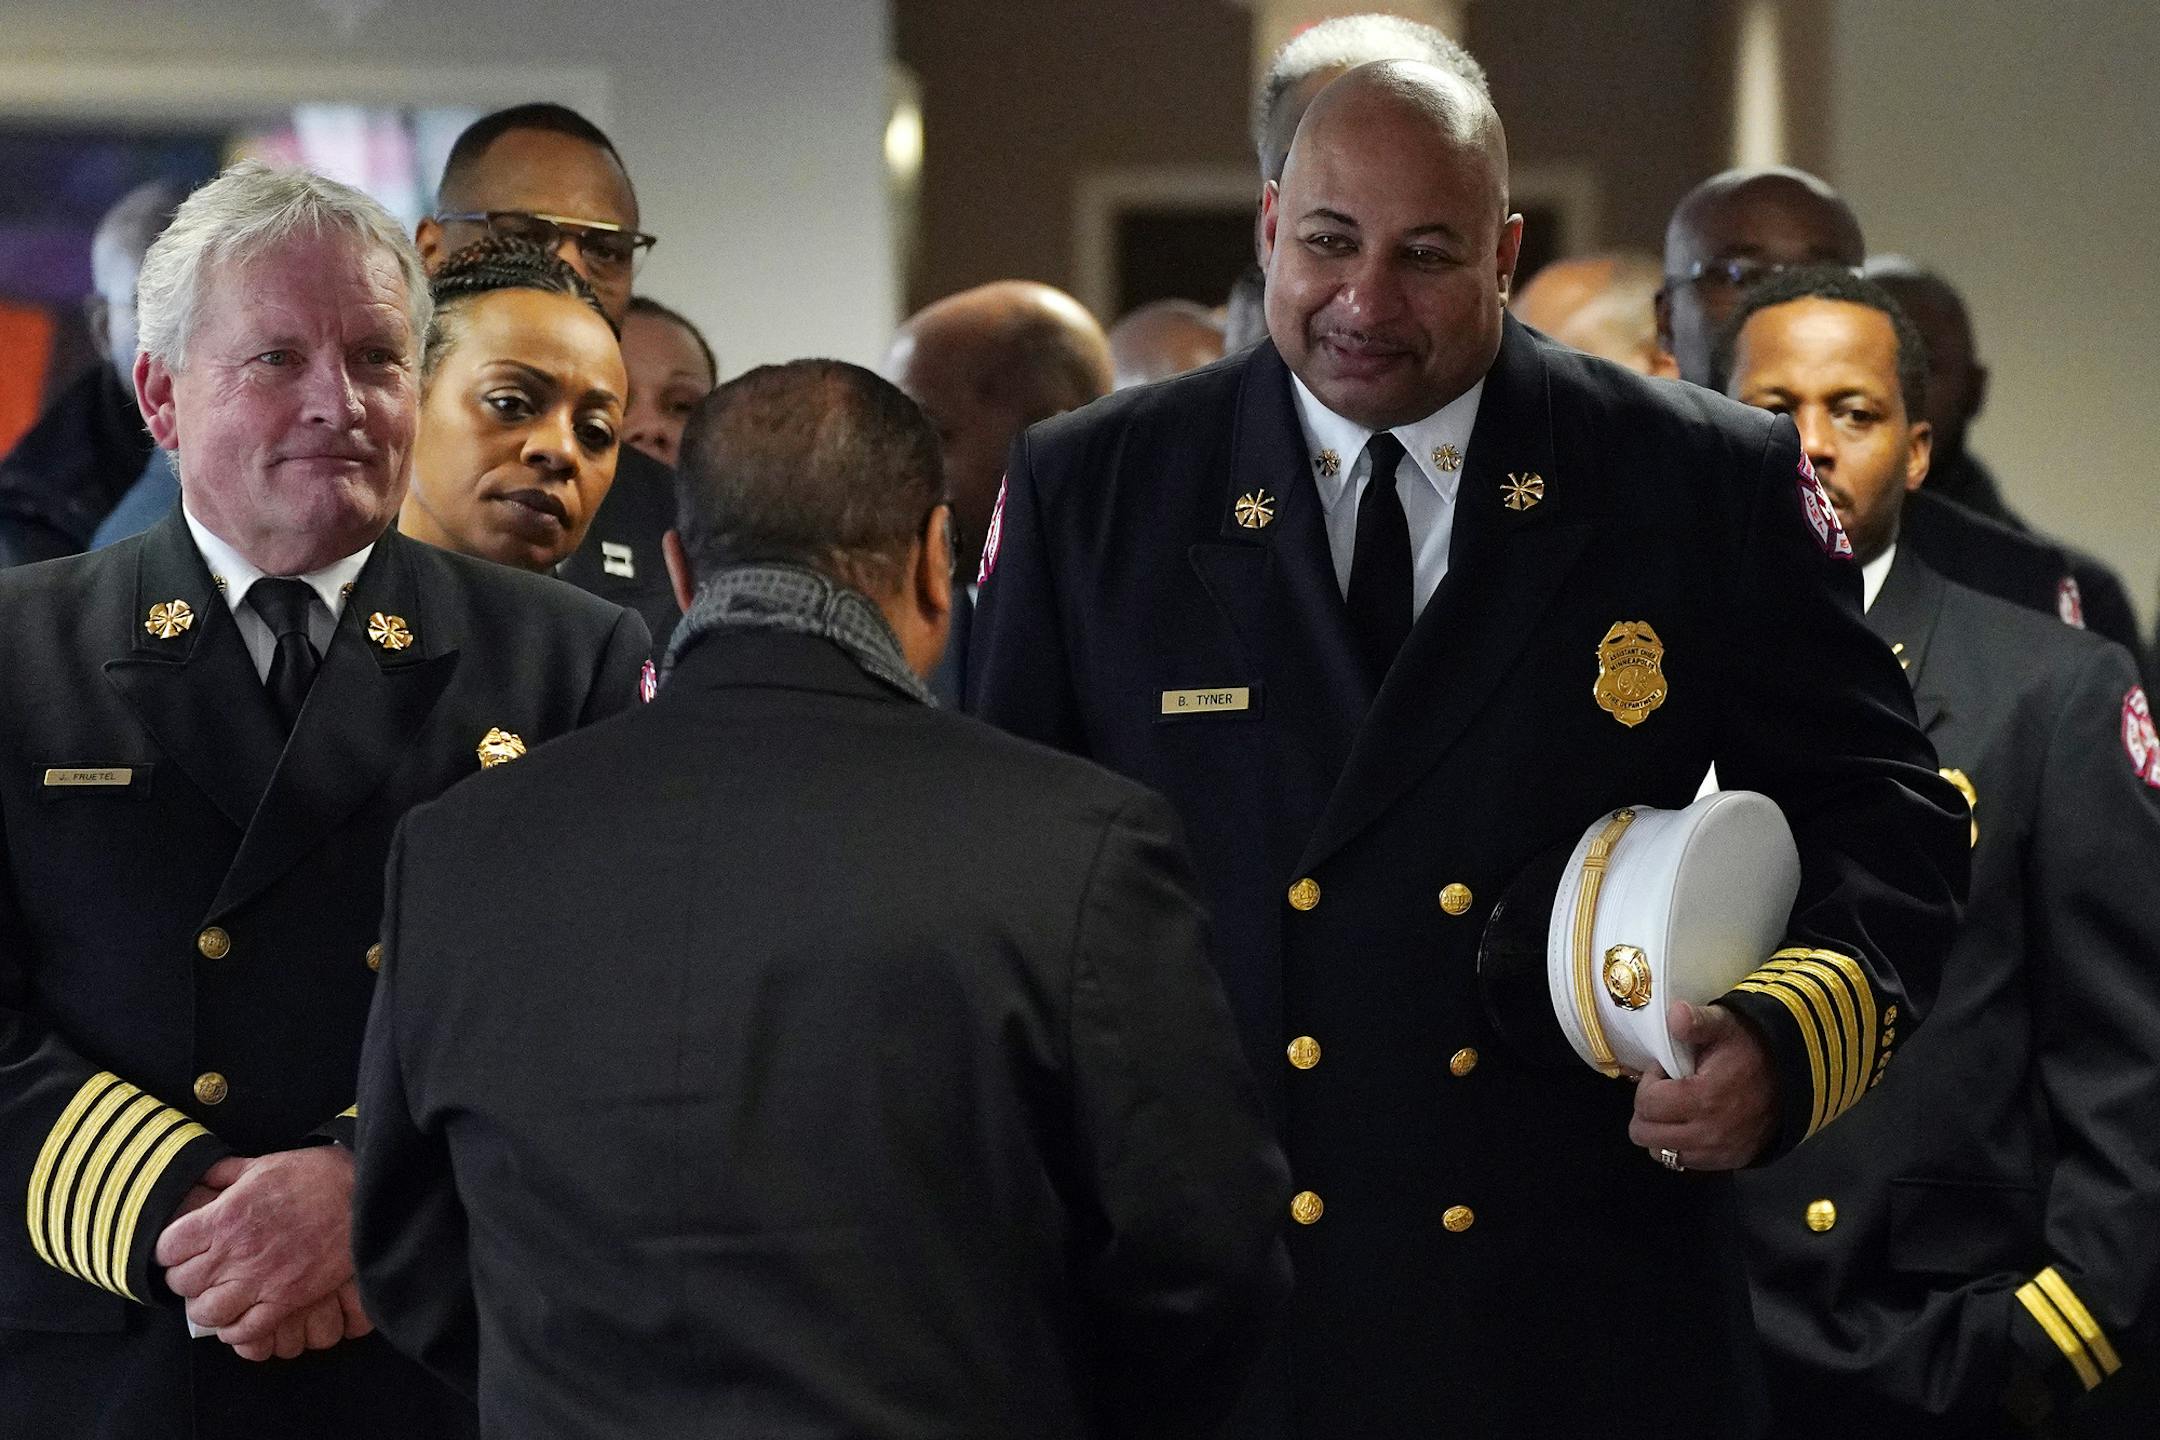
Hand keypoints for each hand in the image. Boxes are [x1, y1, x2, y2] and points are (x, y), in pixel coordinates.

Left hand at [155, 1147, 358, 1352]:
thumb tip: (201, 1178)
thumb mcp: (265, 1164)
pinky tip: (239, 1318)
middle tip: (200, 1271)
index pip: (168, 1247)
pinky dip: (235, 1330)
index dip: (170, 1249)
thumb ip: (226, 1174)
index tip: (181, 1247)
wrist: (366, 1199)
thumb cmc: (317, 1177)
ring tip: (216, 1296)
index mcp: (225, 1216)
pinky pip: (245, 1331)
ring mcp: (261, 1280)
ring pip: (207, 1312)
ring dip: (206, 1306)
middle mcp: (236, 1252)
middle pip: (182, 1282)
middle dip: (185, 1277)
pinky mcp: (286, 1300)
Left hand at [1627, 1002, 1776, 1169]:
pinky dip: (1680, 1144)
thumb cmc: (1752, 1049)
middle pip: (1645, 1134)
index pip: (1646, 1104)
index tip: (1663, 1070)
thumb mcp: (1725, 1026)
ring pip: (1662, 1153)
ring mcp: (1719, 1152)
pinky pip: (1686, 1162)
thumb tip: (1674, 1014)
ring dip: (1660, 1130)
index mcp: (1703, 1099)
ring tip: (1676, 1107)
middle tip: (1665, 1091)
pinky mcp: (1729, 1162)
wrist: (1795, 1078)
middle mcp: (1708, 1134)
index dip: (1648, 1083)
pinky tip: (1691, 1122)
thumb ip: (1696, 1022)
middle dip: (1647, 1110)